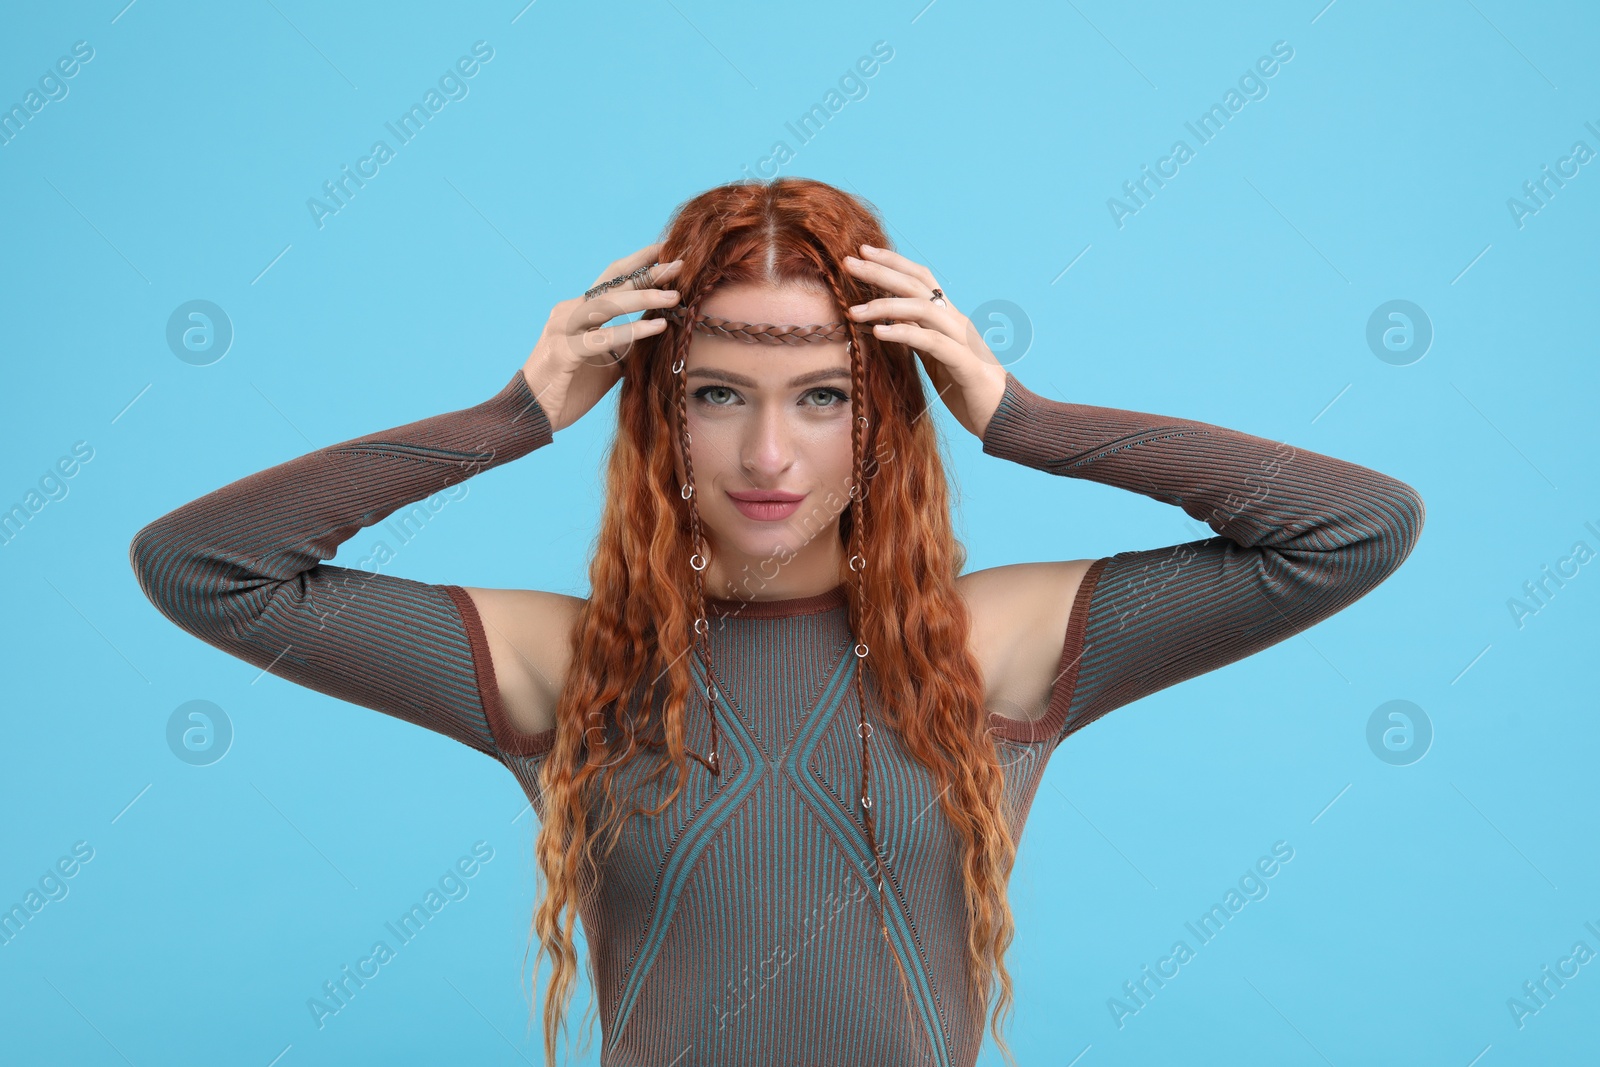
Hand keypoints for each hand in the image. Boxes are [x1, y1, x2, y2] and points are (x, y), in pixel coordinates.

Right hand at [521, 242, 682, 432]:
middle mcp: (569, 312)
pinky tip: (658, 326)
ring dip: (642, 297)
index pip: (613, 277)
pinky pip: (601, 338)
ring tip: (674, 296)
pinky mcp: (562, 353)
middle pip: (613, 283)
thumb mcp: (608, 359)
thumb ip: (629, 340)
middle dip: (647, 271)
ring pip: (606, 305)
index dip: (640, 262)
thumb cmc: (570, 387)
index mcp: (578, 310)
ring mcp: (562, 330)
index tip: (669, 251)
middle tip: (680, 263)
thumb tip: (663, 324)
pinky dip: (631, 331)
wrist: (532, 414)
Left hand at [843, 244, 1007, 439]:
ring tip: (854, 311)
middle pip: (917, 285)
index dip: (892, 262)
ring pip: (922, 309)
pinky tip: (878, 333)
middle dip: (881, 271)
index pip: (920, 279)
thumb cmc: (967, 389)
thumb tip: (887, 323)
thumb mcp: (935, 358)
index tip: (862, 252)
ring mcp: (962, 340)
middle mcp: (956, 321)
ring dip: (885, 306)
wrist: (1003, 416)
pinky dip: (903, 334)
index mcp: (949, 317)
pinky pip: (931, 342)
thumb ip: (917, 337)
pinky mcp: (964, 363)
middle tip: (849, 262)